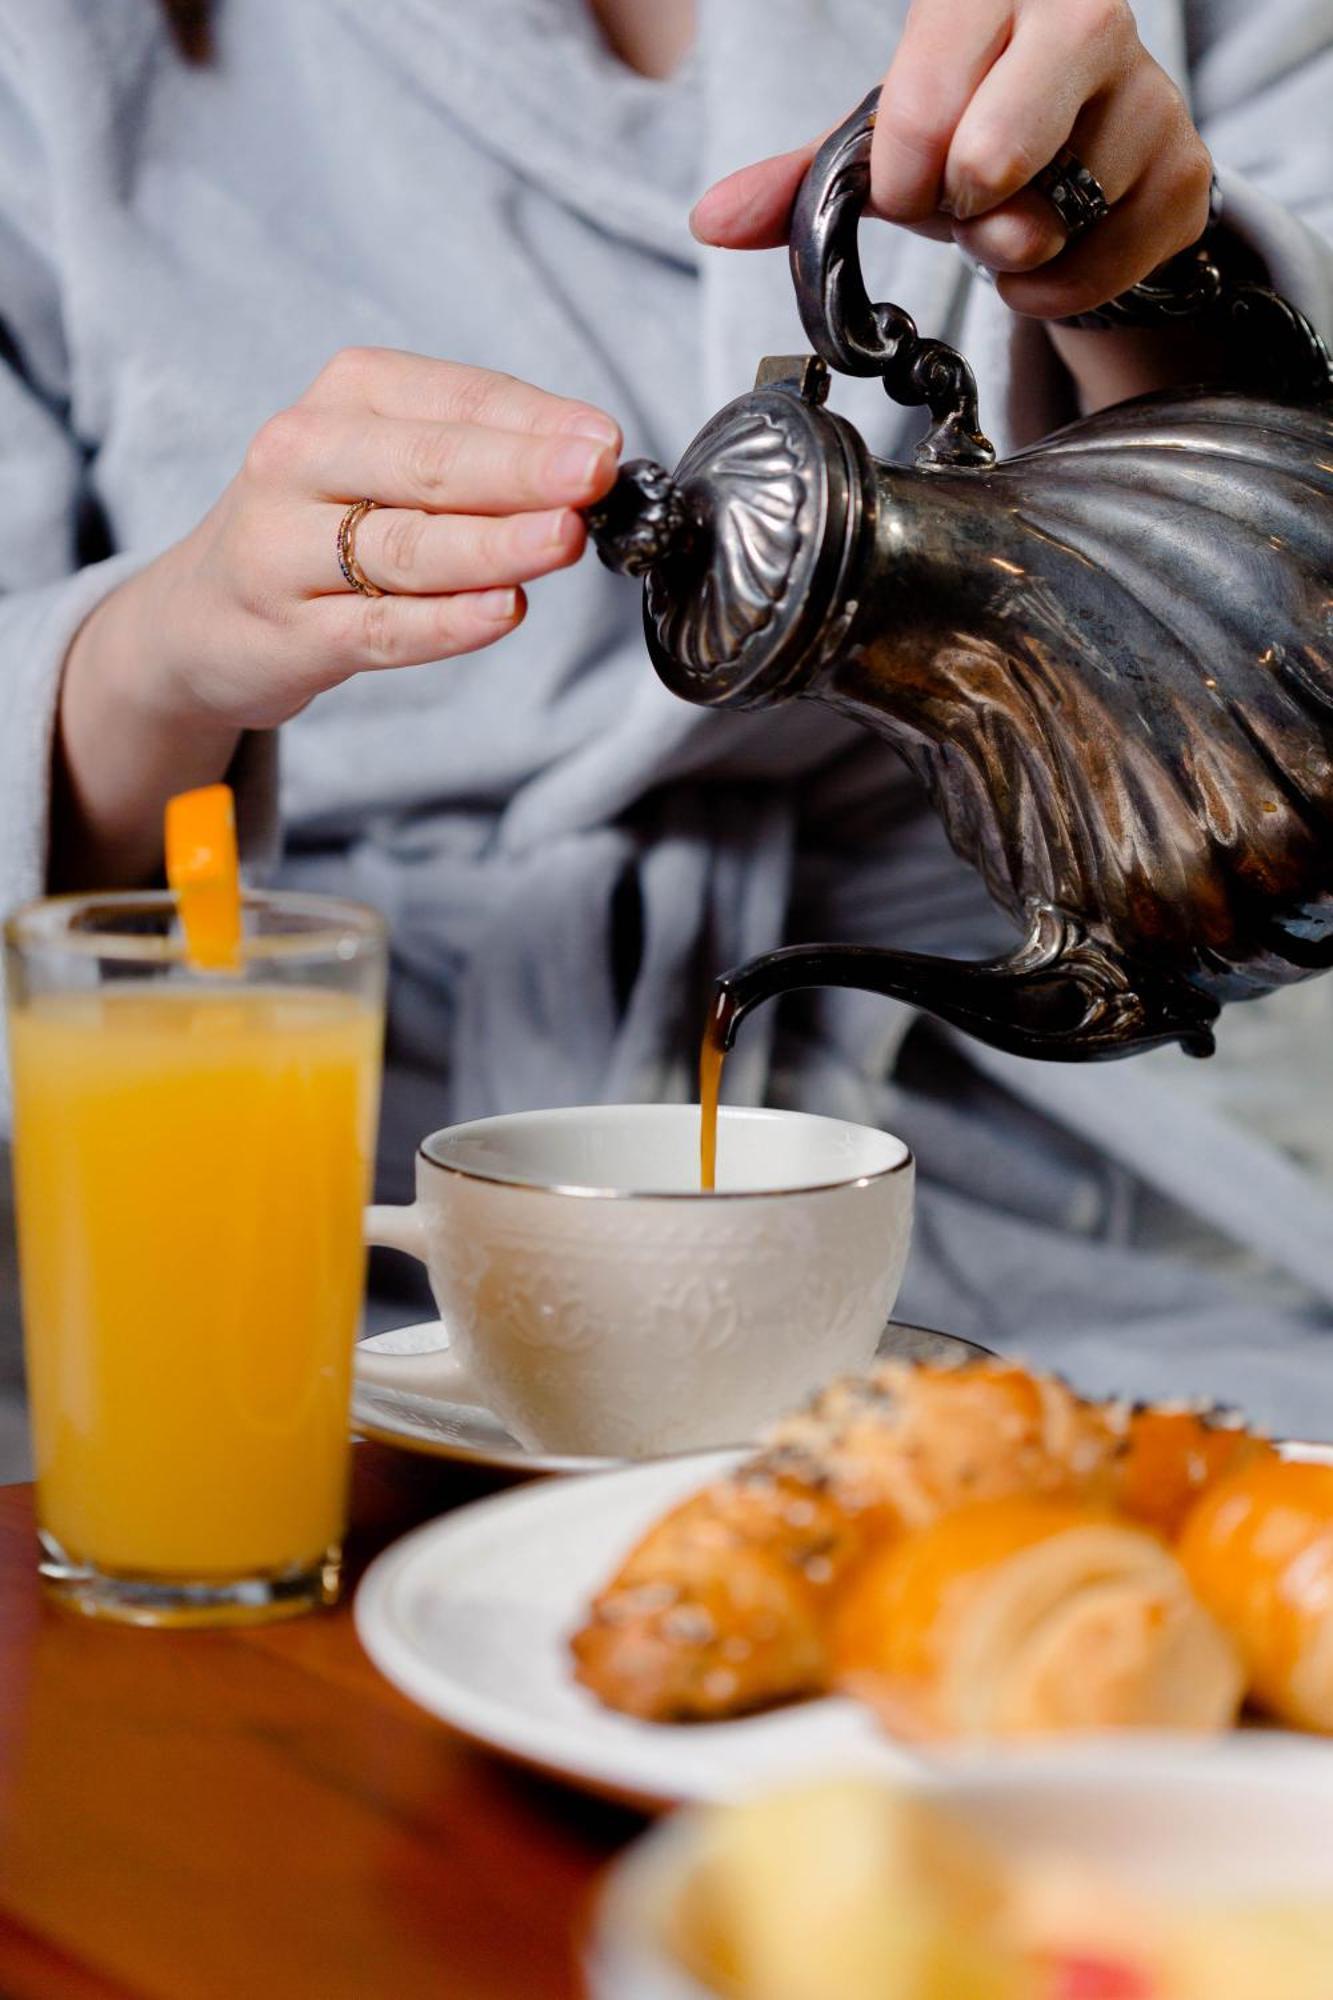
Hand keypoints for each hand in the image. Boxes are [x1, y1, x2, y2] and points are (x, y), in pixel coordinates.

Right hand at [109, 346, 621, 731]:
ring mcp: (285, 548)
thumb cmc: (323, 525)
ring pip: (405, 547)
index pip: (455, 399)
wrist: (203, 614)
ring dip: (493, 544)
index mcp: (345, 396)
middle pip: (428, 464)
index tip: (605, 441)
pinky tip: (502, 611)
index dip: (535, 420)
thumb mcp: (389, 460)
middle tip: (592, 475)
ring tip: (563, 539)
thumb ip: (481, 454)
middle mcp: (302, 458)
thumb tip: (589, 461)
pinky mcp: (289, 631)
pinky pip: (380, 628)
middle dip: (519, 469)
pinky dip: (445, 623)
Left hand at [690, 0, 1212, 320]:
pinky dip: (1051, 289)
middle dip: (955, 211)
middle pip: (990, 159)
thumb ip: (799, 177)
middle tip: (962, 202)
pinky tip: (1050, 248)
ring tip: (1011, 213)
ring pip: (1042, 225)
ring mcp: (1149, 100)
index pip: (923, 93)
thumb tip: (711, 220)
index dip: (901, 168)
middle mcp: (1086, 21)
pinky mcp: (1186, 177)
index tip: (907, 180)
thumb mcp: (885, 137)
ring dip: (1003, 253)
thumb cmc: (973, 125)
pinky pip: (1090, 273)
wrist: (1087, 151)